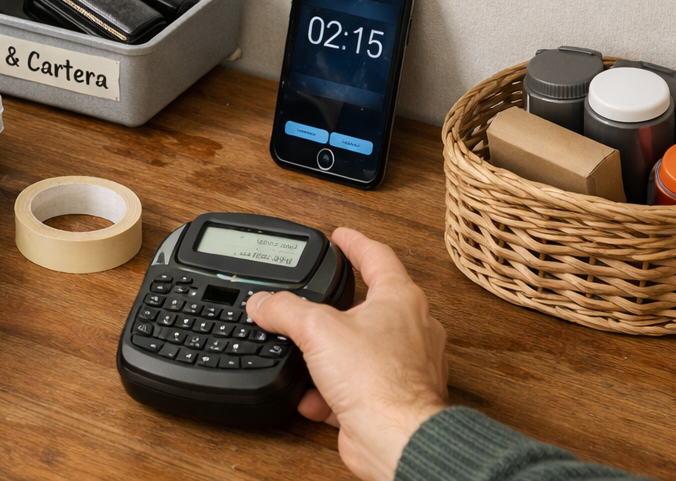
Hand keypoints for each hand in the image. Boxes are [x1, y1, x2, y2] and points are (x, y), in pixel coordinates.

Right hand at [245, 227, 447, 480]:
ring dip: (334, 353)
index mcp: (401, 300)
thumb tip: (263, 302)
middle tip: (325, 292)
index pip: (377, 256)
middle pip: (376, 303)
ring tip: (309, 352)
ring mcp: (406, 367)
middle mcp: (412, 330)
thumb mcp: (317, 330)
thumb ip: (285, 309)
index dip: (354, 242)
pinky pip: (360, 386)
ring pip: (366, 348)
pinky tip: (311, 397)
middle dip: (344, 302)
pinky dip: (333, 390)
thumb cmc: (378, 381)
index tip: (340, 236)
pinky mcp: (394, 400)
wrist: (396, 439)